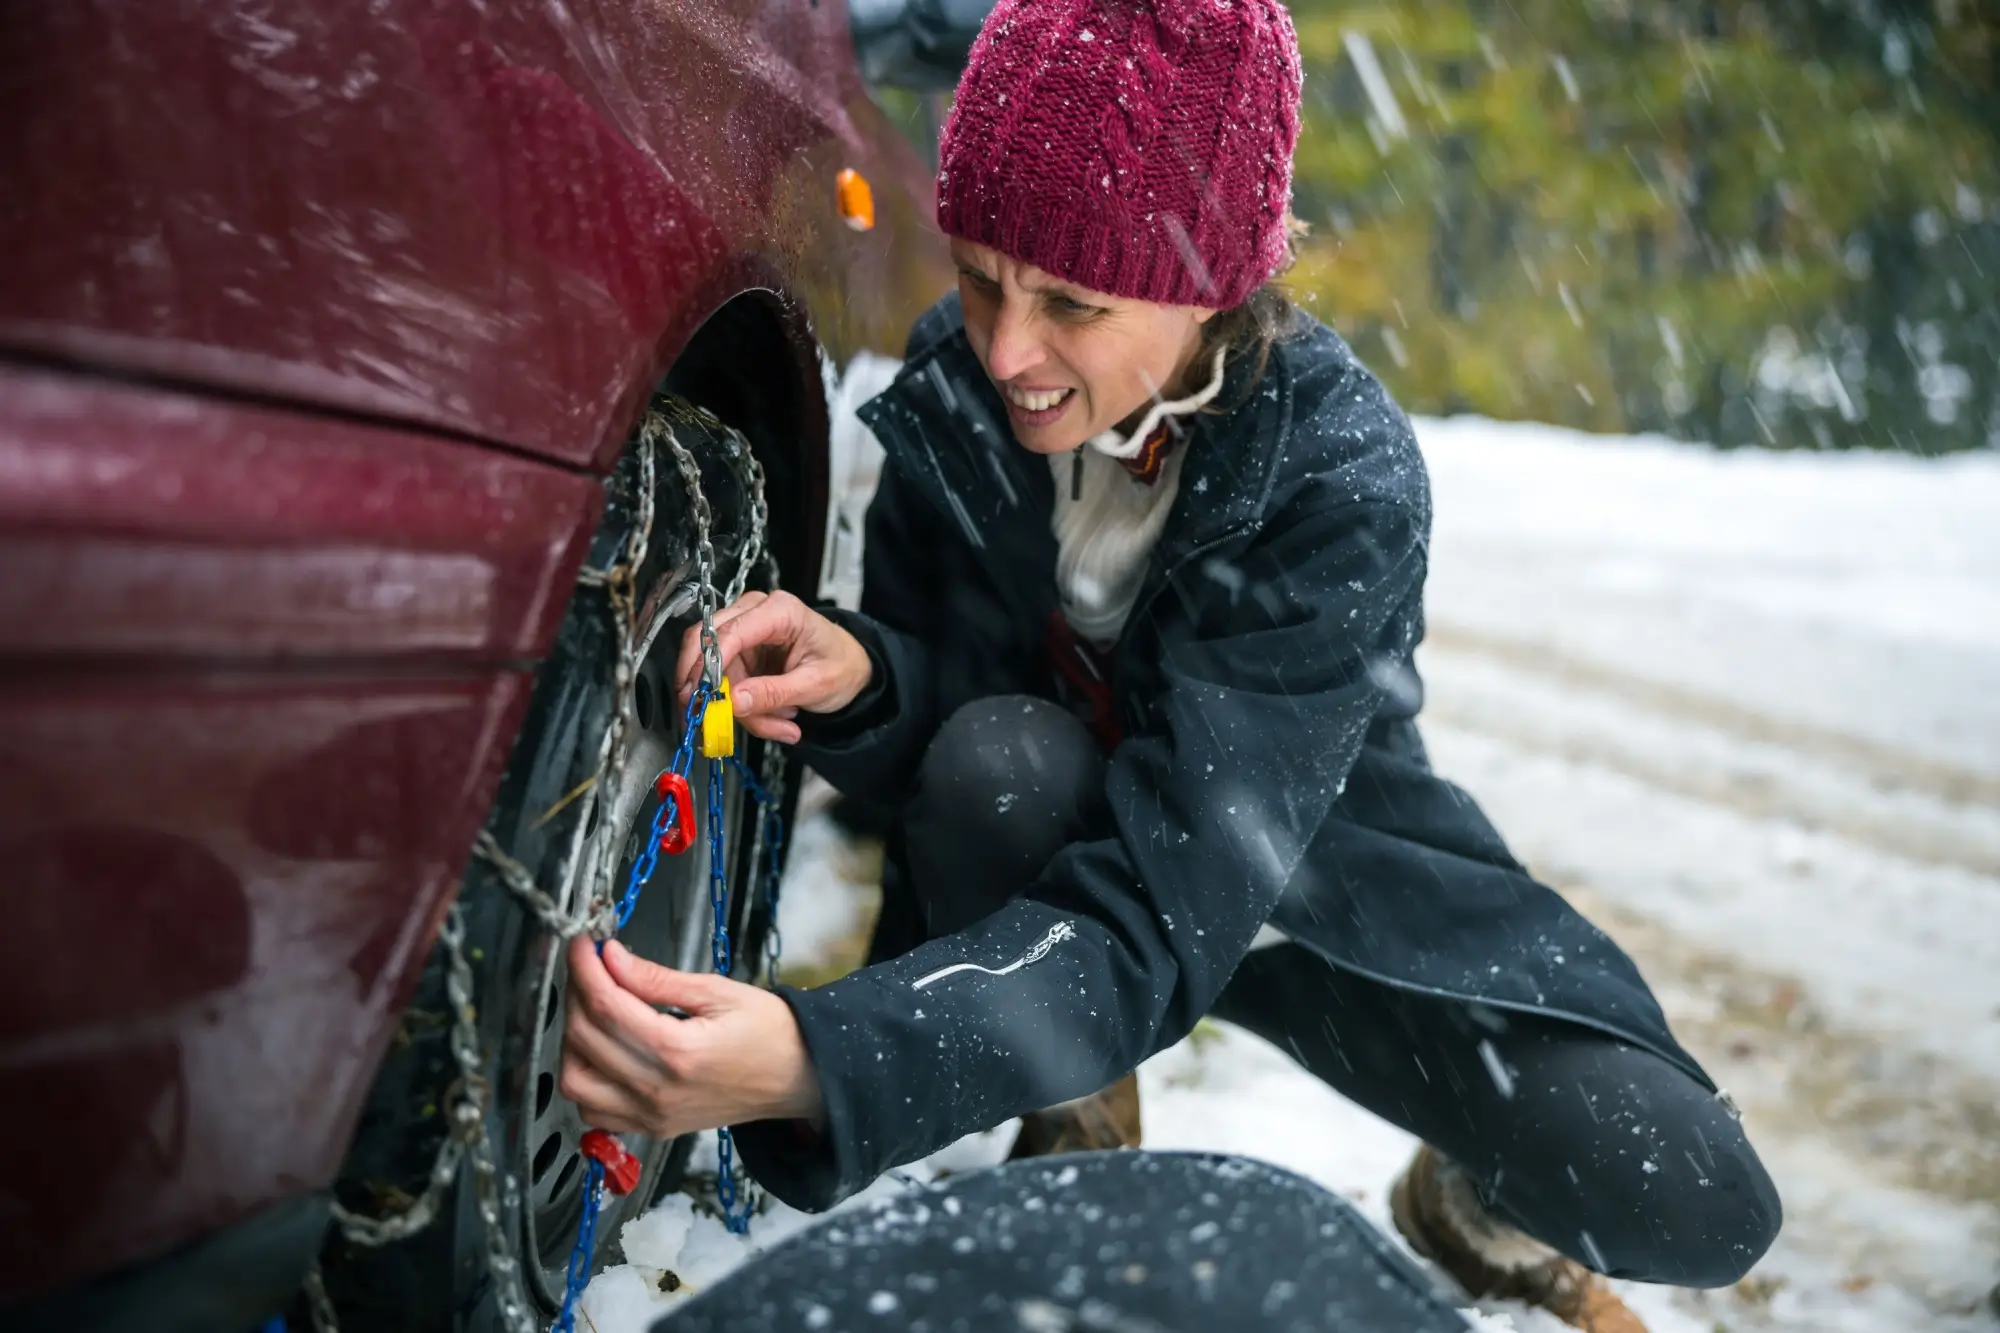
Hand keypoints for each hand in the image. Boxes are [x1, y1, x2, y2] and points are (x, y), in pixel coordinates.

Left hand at [558, 936, 824, 1137]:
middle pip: (584, 1038)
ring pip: (576, 1081)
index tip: (582, 944)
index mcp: (678, 1052)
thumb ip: (657, 978)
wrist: (798, 1078)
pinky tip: (600, 1051)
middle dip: (576, 993)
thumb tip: (610, 957)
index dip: (585, 968)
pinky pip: (592, 1110)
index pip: (606, 1005)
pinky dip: (584, 1078)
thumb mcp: (718, 991)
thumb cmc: (770, 1033)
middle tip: (590, 967)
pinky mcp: (651, 1127)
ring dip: (572, 1040)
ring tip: (592, 1009)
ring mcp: (651, 1115)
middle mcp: (657, 1090)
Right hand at [674, 590, 872, 743]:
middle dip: (707, 685)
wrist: (851, 666)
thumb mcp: (815, 685)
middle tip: (708, 718)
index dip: (708, 665)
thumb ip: (774, 693)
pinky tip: (772, 715)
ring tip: (777, 723)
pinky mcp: (741, 652)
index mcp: (780, 611)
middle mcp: (756, 612)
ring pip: (713, 670)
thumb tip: (733, 702)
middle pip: (706, 643)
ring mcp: (745, 631)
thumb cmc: (841, 665)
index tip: (702, 697)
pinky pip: (724, 682)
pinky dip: (743, 706)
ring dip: (736, 706)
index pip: (729, 632)